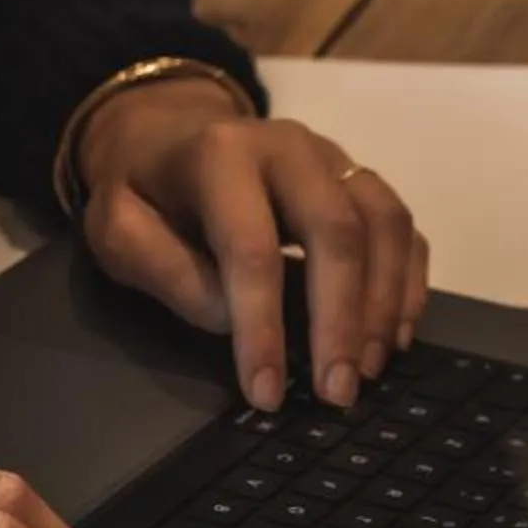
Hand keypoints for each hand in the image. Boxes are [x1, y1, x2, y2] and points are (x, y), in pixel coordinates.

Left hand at [75, 78, 430, 412]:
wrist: (168, 134)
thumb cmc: (144, 193)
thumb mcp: (119, 230)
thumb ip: (165, 271)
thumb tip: (228, 320)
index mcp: (222, 156)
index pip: (252, 248)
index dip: (262, 327)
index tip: (266, 392)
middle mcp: (289, 147)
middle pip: (335, 231)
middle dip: (341, 321)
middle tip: (337, 392)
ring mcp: (333, 159)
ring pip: (383, 224)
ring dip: (383, 304)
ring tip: (368, 370)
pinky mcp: (358, 179)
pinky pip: (402, 226)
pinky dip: (408, 281)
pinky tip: (396, 334)